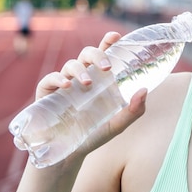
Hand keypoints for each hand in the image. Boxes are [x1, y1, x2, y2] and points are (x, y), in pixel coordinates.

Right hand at [33, 32, 146, 156]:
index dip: (108, 42)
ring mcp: (63, 83)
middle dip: (97, 54)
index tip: (116, 37)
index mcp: (99, 79)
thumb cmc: (93, 136)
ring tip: (88, 83)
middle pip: (87, 54)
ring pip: (71, 64)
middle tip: (107, 67)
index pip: (103, 54)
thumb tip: (145, 90)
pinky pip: (50, 79)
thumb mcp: (117, 124)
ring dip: (80, 70)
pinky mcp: (46, 93)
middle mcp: (82, 77)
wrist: (68, 155)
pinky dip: (58, 78)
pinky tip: (67, 85)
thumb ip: (134, 111)